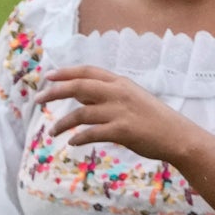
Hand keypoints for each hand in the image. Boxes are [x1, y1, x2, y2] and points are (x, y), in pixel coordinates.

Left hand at [43, 66, 199, 167]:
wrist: (176, 135)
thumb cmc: (153, 118)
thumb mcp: (130, 98)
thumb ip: (105, 95)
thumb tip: (79, 96)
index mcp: (120, 83)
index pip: (87, 72)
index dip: (66, 72)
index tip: (48, 76)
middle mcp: (118, 93)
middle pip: (79, 87)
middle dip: (55, 92)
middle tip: (38, 99)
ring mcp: (120, 111)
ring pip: (81, 113)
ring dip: (63, 123)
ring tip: (53, 132)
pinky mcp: (121, 130)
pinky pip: (91, 133)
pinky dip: (78, 138)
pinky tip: (72, 142)